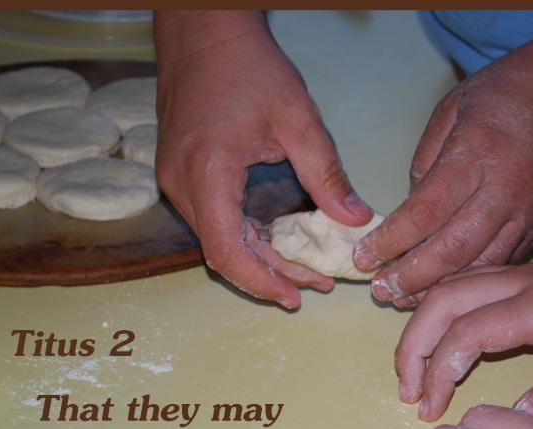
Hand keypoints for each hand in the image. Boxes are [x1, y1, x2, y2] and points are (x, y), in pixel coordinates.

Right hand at [154, 11, 372, 307]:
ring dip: (259, 257)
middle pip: (223, 252)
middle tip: (316, 285)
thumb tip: (355, 220)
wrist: (204, 28)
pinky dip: (246, 235)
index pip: (227, 251)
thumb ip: (326, 174)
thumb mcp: (297, 119)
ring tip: (304, 271)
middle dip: (270, 274)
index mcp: (206, 173)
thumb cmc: (248, 66)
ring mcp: (177, 179)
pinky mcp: (182, 172)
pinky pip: (213, 218)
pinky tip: (278, 242)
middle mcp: (181, 184)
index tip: (297, 296)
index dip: (262, 281)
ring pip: (217, 238)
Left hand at [354, 33, 532, 305]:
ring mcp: (530, 213)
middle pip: (453, 250)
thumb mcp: (456, 106)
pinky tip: (448, 289)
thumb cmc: (514, 89)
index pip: (425, 211)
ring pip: (481, 266)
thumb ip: (428, 160)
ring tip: (407, 300)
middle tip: (381, 291)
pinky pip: (505, 262)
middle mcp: (506, 191)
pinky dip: (474, 281)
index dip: (391, 241)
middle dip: (412, 277)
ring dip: (441, 289)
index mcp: (477, 154)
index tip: (363, 257)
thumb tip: (409, 210)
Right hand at [394, 176, 532, 421]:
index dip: (439, 370)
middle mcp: (523, 282)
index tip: (428, 408)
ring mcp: (523, 272)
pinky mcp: (529, 273)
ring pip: (450, 286)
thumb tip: (518, 415)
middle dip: (412, 344)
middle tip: (406, 389)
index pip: (468, 332)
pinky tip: (439, 334)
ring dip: (421, 324)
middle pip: (442, 299)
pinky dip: (439, 308)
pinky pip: (467, 282)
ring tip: (413, 369)